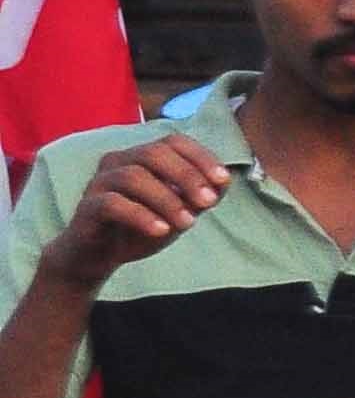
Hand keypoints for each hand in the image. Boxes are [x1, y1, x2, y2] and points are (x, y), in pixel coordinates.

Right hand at [44, 135, 228, 291]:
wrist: (99, 255)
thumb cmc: (143, 226)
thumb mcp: (180, 212)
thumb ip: (200, 197)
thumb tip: (224, 183)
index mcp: (143, 157)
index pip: (173, 142)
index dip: (201, 157)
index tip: (223, 181)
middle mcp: (119, 161)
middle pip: (154, 153)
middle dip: (187, 176)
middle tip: (208, 203)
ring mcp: (100, 182)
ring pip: (133, 176)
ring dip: (167, 200)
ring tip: (188, 224)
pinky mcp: (87, 207)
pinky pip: (112, 203)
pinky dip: (141, 216)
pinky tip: (161, 231)